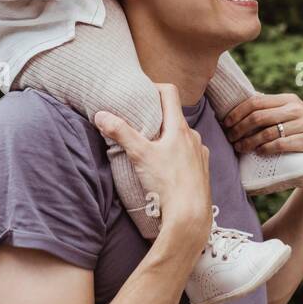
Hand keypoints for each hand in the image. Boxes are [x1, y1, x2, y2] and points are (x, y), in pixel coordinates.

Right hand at [92, 83, 212, 242]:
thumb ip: (121, 133)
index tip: (142, 93)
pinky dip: (176, 155)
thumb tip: (101, 115)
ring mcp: (200, 154)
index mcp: (179, 128)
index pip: (170, 92)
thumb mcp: (140, 155)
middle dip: (157, 117)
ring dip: (167, 138)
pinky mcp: (202, 170)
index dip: (155, 87)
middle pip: (174, 116)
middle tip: (139, 123)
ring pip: (181, 137)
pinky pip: (188, 155)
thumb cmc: (167, 183)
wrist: (191, 216)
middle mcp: (193, 137)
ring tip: (151, 149)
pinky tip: (165, 169)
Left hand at [222, 92, 302, 161]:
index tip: (225, 123)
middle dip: (239, 128)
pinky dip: (265, 149)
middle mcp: (297, 108)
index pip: (256, 101)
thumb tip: (237, 109)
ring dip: (249, 141)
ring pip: (267, 132)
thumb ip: (271, 110)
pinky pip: (280, 144)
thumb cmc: (302, 131)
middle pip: (259, 117)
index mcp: (288, 99)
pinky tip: (258, 152)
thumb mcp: (290, 115)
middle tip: (230, 138)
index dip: (237, 112)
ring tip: (239, 147)